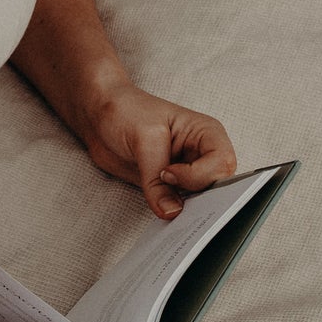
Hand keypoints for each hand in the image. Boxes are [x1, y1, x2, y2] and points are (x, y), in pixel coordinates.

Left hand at [80, 81, 237, 219]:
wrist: (100, 117)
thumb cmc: (126, 110)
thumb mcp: (144, 139)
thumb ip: (156, 179)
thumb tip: (170, 211)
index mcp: (206, 133)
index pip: (222, 163)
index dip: (198, 174)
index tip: (168, 173)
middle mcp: (202, 154)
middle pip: (216, 186)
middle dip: (196, 196)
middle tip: (169, 200)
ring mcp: (186, 171)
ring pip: (199, 200)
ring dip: (183, 208)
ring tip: (162, 205)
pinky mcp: (170, 186)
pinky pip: (178, 205)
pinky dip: (170, 210)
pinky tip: (158, 209)